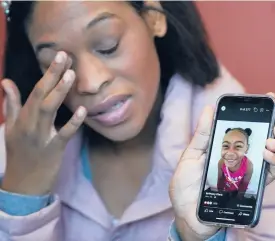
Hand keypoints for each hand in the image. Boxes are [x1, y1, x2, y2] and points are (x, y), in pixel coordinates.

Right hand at [1, 51, 86, 195]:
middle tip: (65, 56)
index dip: (48, 73)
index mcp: (22, 118)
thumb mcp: (10, 128)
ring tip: (71, 74)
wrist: (23, 184)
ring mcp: (41, 137)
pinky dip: (72, 122)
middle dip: (53, 75)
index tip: (59, 56)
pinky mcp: (54, 150)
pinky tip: (82, 110)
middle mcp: (30, 124)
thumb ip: (12, 105)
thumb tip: (6, 82)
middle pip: (42, 95)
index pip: (36, 90)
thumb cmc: (19, 153)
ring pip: (49, 110)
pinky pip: (64, 134)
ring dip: (60, 92)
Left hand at [169, 93, 274, 240]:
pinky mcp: (254, 187)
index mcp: (230, 147)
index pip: (250, 128)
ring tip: (271, 142)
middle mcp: (244, 158)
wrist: (188, 214)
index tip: (270, 97)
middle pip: (271, 140)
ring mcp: (251, 172)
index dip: (262, 112)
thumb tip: (208, 108)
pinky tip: (269, 155)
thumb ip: (202, 134)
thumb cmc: (187, 185)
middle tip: (274, 126)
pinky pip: (272, 174)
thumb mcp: (191, 156)